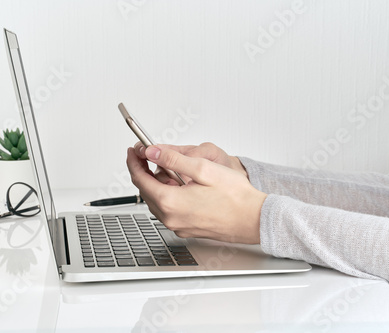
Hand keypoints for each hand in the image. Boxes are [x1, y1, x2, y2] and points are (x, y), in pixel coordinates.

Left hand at [126, 145, 266, 243]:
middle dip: (144, 171)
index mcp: (170, 202)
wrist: (255, 220)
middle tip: (147, 155)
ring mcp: (178, 226)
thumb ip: (173, 159)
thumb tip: (152, 152)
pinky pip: (169, 210)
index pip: (140, 179)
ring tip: (169, 169)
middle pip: (146, 190)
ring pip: (157, 201)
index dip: (134, 161)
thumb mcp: (203, 168)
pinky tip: (180, 185)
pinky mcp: (187, 229)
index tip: (133, 151)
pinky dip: (168, 195)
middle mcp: (170, 218)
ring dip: (157, 184)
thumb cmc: (236, 197)